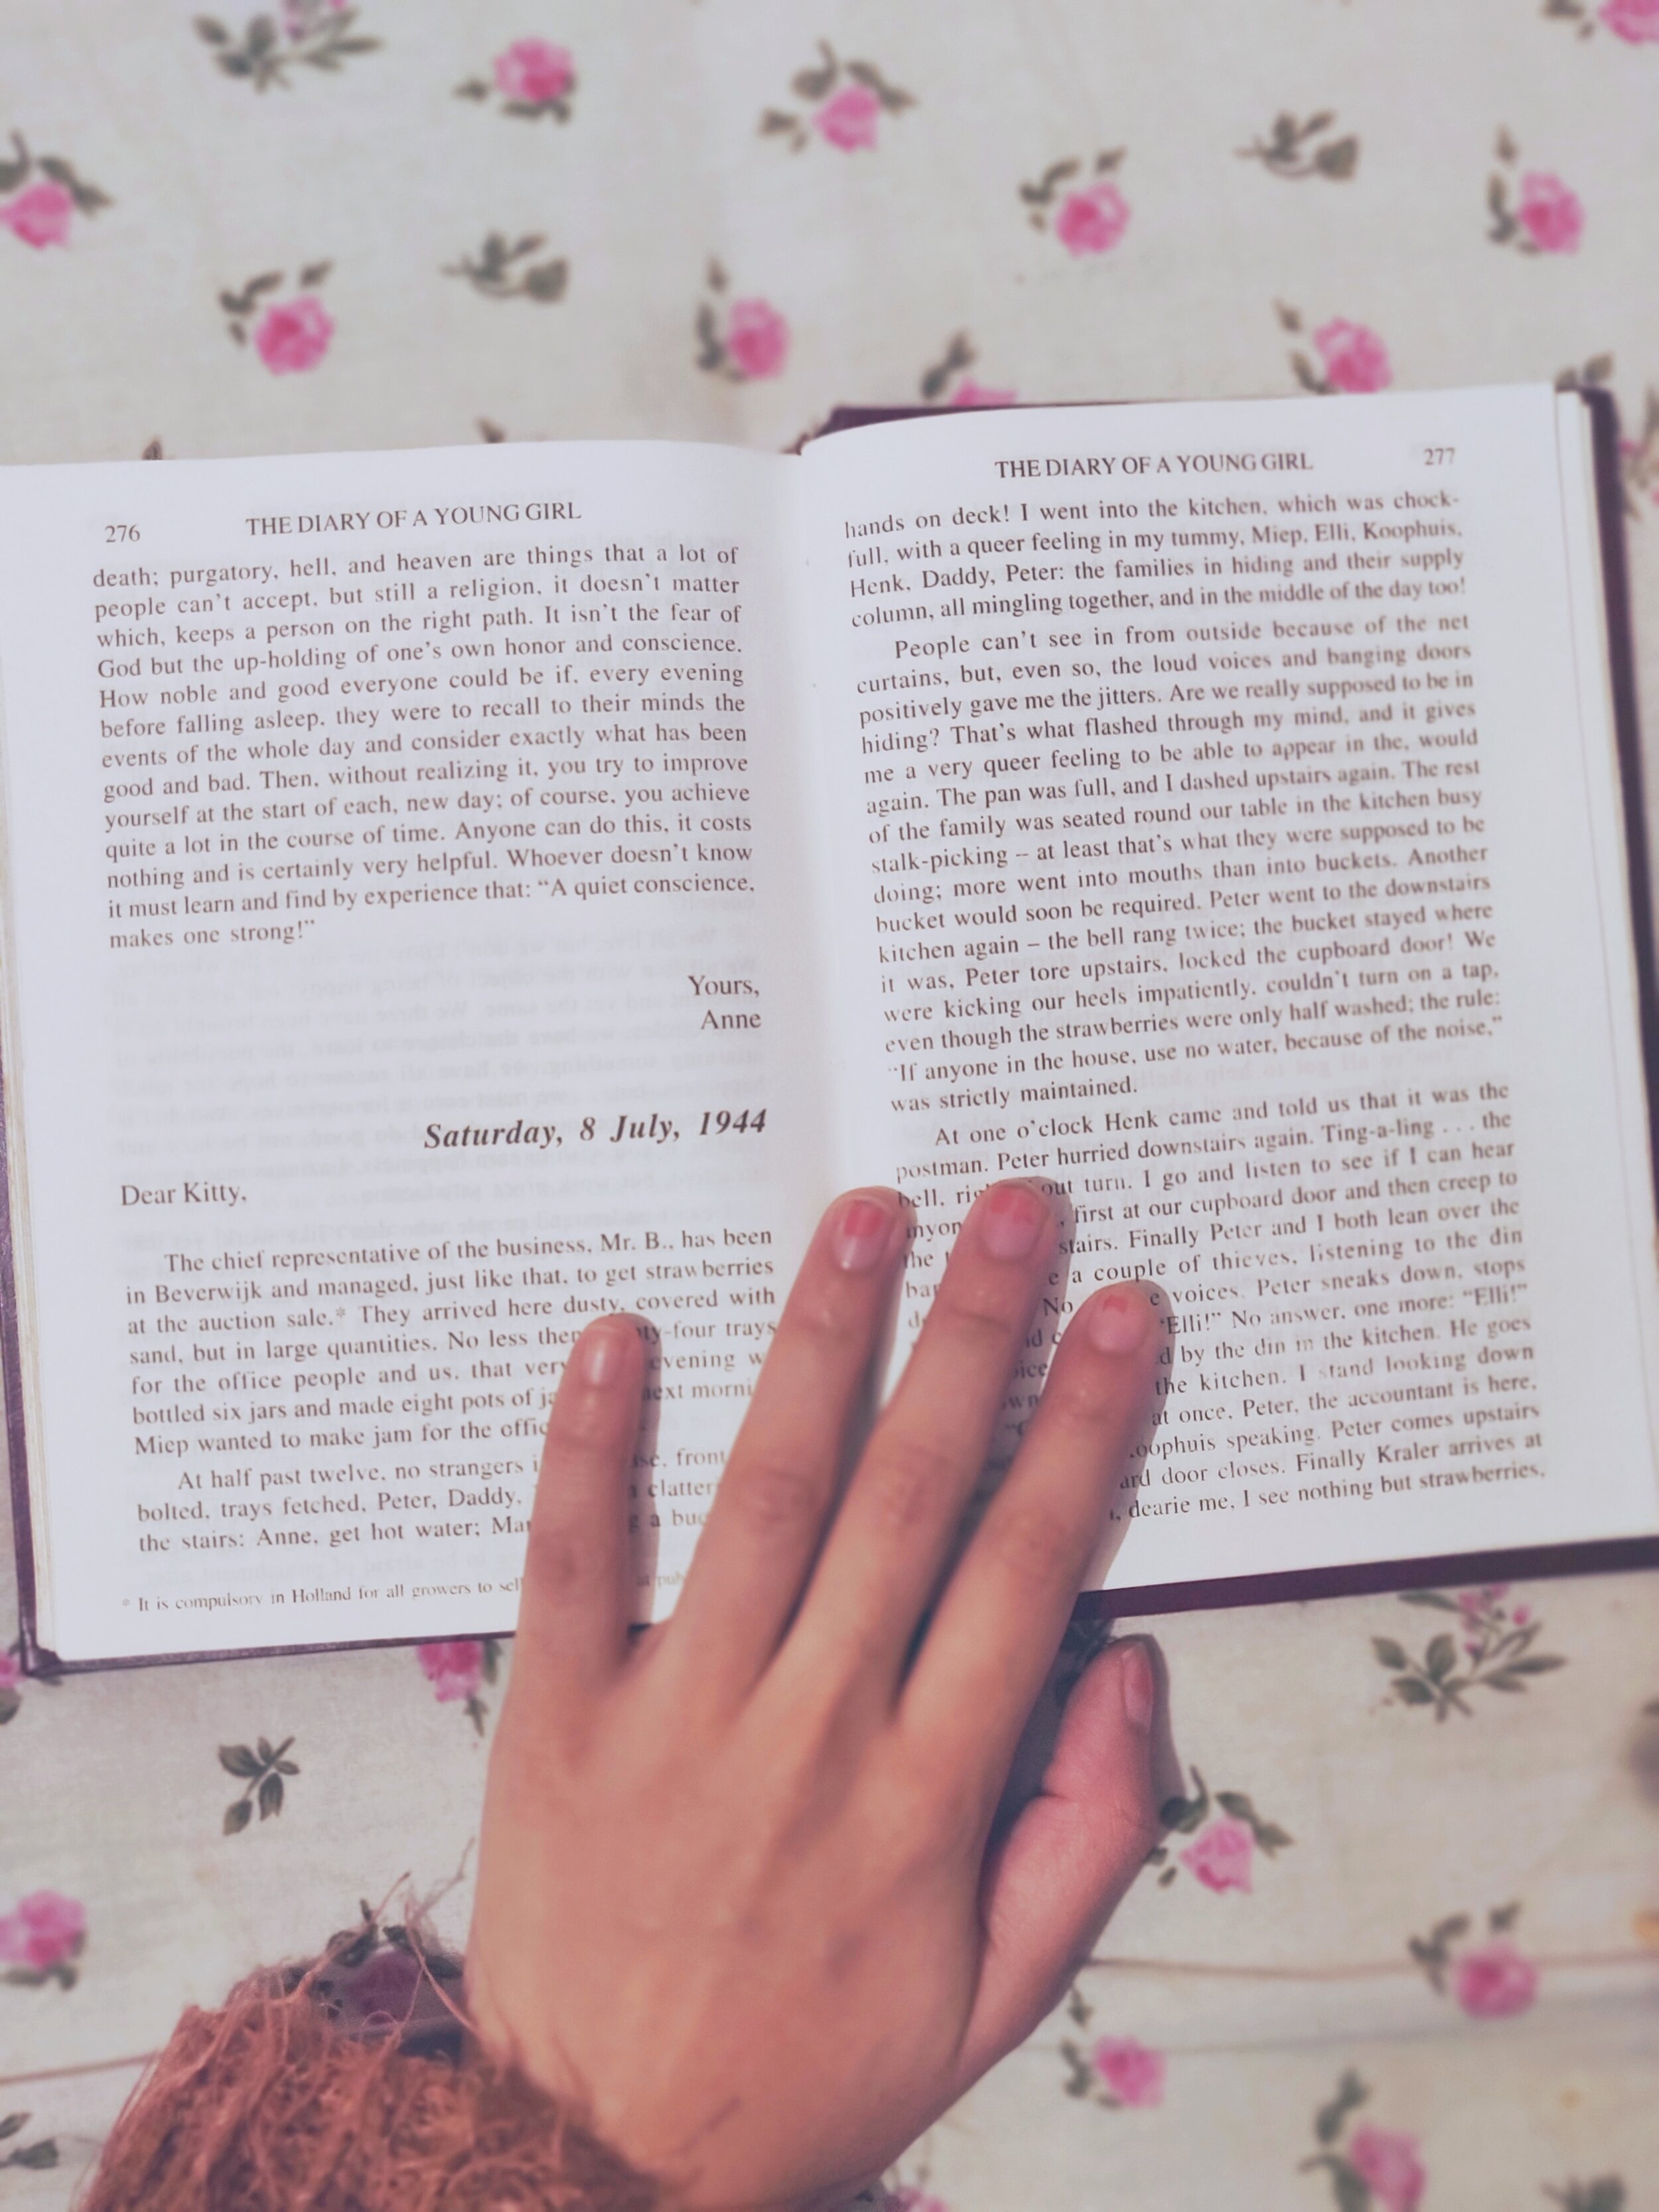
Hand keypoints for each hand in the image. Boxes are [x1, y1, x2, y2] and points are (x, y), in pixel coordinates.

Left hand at [468, 1180, 1161, 2209]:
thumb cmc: (817, 2065)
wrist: (603, 2155)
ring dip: (821, 1346)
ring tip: (865, 1220)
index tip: (1120, 1314)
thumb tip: (1129, 1661)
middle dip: (977, 1339)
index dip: (1083, 1428)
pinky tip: (617, 1333)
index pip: (1026, 1566)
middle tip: (1016, 1209)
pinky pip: (572, 1560)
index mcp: (927, 1796)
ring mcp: (678, 1715)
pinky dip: (591, 1443)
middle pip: (912, 1497)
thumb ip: (1087, 1832)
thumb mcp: (995, 1998)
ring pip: (766, 1496)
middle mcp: (812, 1731)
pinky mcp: (558, 1716)